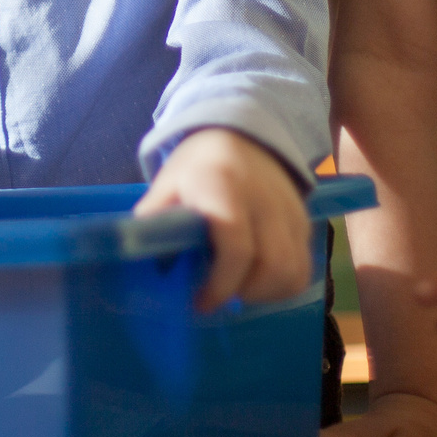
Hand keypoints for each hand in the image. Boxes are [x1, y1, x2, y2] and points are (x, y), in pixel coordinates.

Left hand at [134, 128, 310, 309]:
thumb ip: (153, 220)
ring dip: (265, 295)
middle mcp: (263, 198)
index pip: (236, 246)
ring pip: (293, 271)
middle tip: (217, 296)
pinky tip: (259, 283)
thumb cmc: (196, 167)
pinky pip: (303, 267)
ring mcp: (289, 209)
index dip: (220, 284)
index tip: (199, 302)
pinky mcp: (303, 220)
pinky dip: (284, 286)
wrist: (239, 134)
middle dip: (243, 293)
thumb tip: (133, 258)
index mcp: (222, 186)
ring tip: (237, 290)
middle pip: (272, 265)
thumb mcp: (166, 185)